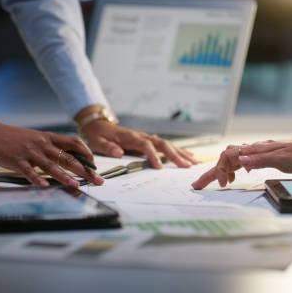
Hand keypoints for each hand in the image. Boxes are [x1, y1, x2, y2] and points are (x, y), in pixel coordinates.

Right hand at [0, 108, 103, 186]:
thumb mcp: (36, 139)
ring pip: (51, 165)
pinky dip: (37, 179)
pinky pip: (29, 171)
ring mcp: (30, 152)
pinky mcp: (17, 160)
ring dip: (64, 176)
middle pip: (68, 157)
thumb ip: (50, 148)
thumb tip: (66, 159)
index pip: (74, 143)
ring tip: (75, 184)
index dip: (87, 153)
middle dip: (85, 170)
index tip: (94, 164)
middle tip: (97, 180)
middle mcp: (42, 144)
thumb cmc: (14, 139)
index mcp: (49, 138)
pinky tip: (45, 186)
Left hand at [79, 121, 197, 168]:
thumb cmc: (98, 135)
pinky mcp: (148, 141)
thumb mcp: (97, 141)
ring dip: (181, 153)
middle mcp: (142, 136)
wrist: (98, 124)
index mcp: (131, 137)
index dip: (153, 156)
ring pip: (167, 144)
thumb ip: (108, 147)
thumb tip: (119, 153)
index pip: (146, 146)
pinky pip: (165, 146)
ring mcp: (147, 138)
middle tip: (187, 166)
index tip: (159, 168)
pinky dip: (177, 151)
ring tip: (194, 162)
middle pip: (162, 144)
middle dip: (176, 155)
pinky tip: (188, 156)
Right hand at [192, 122, 291, 189]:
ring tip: (219, 183)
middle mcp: (253, 150)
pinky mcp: (263, 156)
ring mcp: (258, 152)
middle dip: (210, 172)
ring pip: (232, 160)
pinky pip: (242, 161)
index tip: (220, 185)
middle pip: (225, 159)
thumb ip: (259, 160)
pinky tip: (237, 174)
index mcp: (255, 150)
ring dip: (221, 171)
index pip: (228, 158)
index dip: (219, 171)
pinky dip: (234, 168)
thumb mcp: (282, 159)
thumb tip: (239, 160)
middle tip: (198, 185)